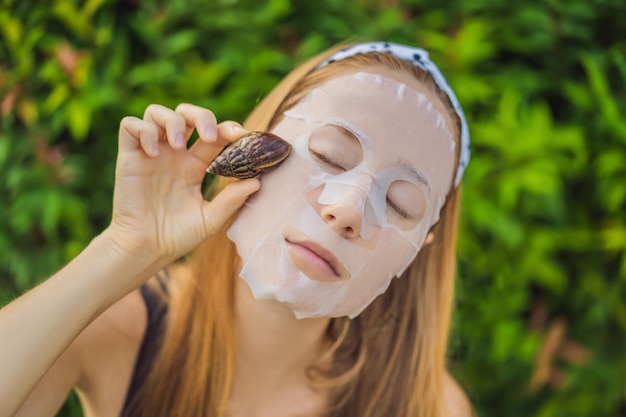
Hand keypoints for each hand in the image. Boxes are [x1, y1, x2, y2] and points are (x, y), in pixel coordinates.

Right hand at [105, 103, 259, 264]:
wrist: (146, 250)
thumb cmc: (177, 237)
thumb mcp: (210, 219)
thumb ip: (231, 200)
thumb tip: (257, 181)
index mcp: (195, 166)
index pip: (214, 134)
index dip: (227, 129)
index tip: (240, 136)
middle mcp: (173, 154)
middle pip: (187, 114)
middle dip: (201, 116)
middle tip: (209, 136)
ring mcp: (151, 153)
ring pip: (157, 112)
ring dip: (173, 120)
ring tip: (178, 145)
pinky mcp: (128, 157)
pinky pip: (130, 125)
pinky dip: (144, 131)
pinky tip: (153, 153)